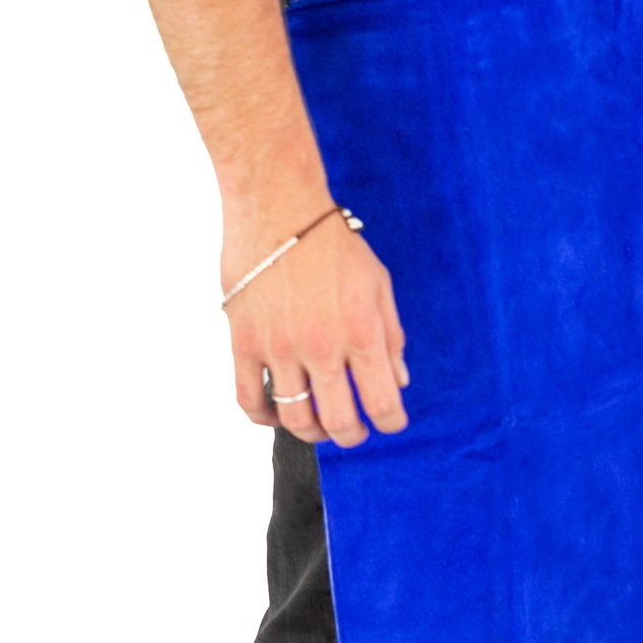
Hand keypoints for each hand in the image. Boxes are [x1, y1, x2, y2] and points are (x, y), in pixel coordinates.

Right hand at [221, 193, 410, 445]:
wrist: (278, 207)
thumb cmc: (331, 242)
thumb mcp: (378, 283)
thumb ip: (391, 336)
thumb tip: (399, 379)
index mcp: (361, 332)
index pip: (382, 401)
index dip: (390, 422)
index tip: (390, 423)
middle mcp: (322, 347)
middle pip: (339, 421)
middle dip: (352, 435)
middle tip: (353, 431)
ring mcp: (280, 348)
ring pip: (295, 418)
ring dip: (310, 433)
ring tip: (317, 427)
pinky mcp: (244, 342)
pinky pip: (248, 398)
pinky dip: (262, 417)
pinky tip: (274, 413)